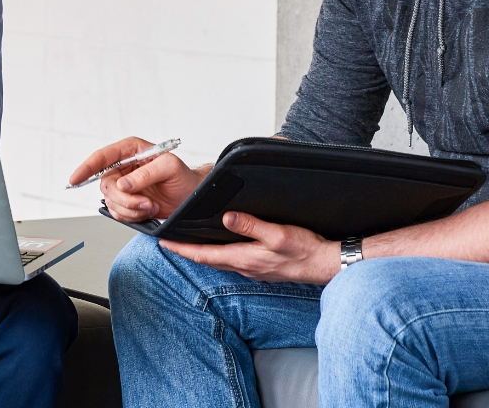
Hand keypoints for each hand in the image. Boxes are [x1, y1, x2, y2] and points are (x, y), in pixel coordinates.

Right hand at [69, 137, 205, 221]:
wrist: (192, 197)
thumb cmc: (184, 177)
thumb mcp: (169, 168)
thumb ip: (145, 174)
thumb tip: (123, 184)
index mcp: (131, 150)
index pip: (102, 157)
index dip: (87, 167)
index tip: (75, 179)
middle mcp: (124, 167)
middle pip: (106, 185)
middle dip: (124, 199)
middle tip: (146, 204)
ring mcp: (124, 186)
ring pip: (111, 202)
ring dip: (131, 209)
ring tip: (152, 206)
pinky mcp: (126, 202)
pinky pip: (118, 213)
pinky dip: (132, 216)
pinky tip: (148, 211)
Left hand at [160, 212, 340, 284]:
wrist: (324, 265)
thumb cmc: (304, 250)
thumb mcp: (278, 233)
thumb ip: (252, 225)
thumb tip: (227, 218)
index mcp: (244, 258)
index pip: (204, 255)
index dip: (182, 248)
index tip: (164, 243)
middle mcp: (244, 267)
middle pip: (207, 260)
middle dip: (187, 251)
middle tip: (169, 243)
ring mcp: (252, 270)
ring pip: (219, 261)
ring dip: (202, 254)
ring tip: (189, 244)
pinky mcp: (260, 269)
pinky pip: (232, 262)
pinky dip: (219, 255)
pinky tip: (221, 249)